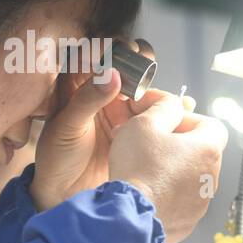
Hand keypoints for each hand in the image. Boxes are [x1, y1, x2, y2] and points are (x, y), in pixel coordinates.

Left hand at [30, 40, 154, 210]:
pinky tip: (184, 107)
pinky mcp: (135, 131)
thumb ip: (89, 99)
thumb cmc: (57, 159)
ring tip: (169, 88)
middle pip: (125, 69)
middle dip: (139, 62)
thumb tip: (111, 74)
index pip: (96, 56)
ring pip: (143, 91)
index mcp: (77, 87)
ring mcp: (119, 113)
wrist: (65, 195)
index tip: (126, 47)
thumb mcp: (68, 127)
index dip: (112, 47)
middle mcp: (100, 96)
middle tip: (148, 61)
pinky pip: (155, 115)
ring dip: (157, 87)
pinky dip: (171, 110)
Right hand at [108, 92, 227, 242]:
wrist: (128, 214)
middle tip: (149, 143)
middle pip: (198, 151)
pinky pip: (179, 201)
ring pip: (188, 176)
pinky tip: (144, 190)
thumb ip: (164, 106)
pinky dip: (165, 193)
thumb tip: (172, 103)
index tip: (167, 123)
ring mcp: (200, 203)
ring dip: (170, 169)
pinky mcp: (186, 222)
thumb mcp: (145, 123)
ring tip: (143, 168)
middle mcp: (210, 178)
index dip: (187, 119)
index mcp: (207, 150)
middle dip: (175, 144)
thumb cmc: (137, 169)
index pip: (210, 124)